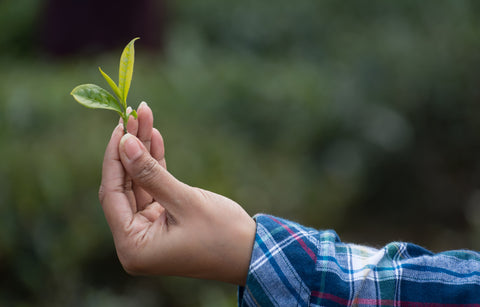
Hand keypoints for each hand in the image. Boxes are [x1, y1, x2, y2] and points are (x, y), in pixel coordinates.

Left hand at [98, 102, 255, 284]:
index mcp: (133, 246)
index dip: (115, 157)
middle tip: (133, 114)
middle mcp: (136, 239)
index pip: (113, 194)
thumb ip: (151, 173)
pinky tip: (154, 136)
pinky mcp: (163, 219)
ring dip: (143, 151)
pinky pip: (154, 187)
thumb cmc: (221, 234)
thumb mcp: (184, 201)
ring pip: (139, 182)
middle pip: (125, 185)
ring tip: (144, 116)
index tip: (120, 126)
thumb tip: (125, 143)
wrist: (252, 253)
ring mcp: (149, 229)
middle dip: (130, 148)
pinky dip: (156, 164)